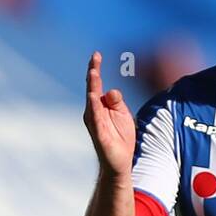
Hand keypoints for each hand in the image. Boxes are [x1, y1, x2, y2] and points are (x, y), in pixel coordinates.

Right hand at [83, 51, 135, 174]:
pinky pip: (95, 117)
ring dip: (92, 86)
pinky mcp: (98, 133)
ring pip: (92, 100)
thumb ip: (117, 101)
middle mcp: (93, 111)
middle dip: (93, 72)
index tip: (96, 54)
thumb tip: (111, 91)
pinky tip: (93, 96)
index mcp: (100, 104)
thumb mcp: (122, 114)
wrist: (120, 161)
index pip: (96, 83)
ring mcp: (94, 121)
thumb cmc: (121, 137)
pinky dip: (94, 106)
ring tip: (93, 72)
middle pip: (92, 87)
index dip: (95, 68)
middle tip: (94, 57)